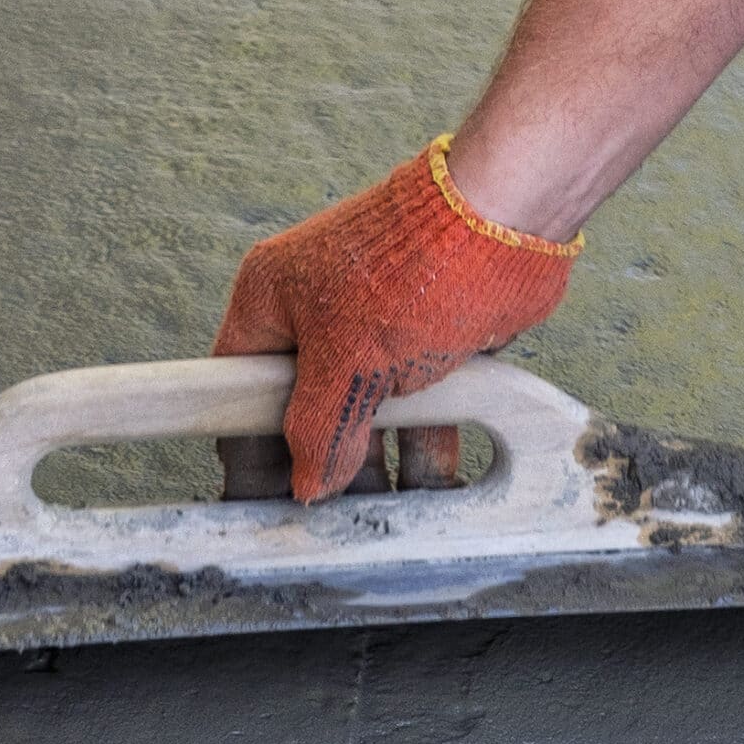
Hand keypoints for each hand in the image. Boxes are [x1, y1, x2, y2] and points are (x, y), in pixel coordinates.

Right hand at [212, 136, 580, 501]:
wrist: (505, 219)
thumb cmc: (410, 270)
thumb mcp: (347, 365)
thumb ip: (319, 431)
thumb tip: (309, 487)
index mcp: (272, 302)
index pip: (238, 389)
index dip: (245, 448)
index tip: (254, 503)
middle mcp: (318, 313)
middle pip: (306, 411)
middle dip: (322, 469)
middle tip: (326, 524)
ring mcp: (374, 328)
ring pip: (366, 416)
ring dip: (380, 469)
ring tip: (388, 519)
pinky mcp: (426, 340)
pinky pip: (415, 408)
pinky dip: (423, 445)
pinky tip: (431, 487)